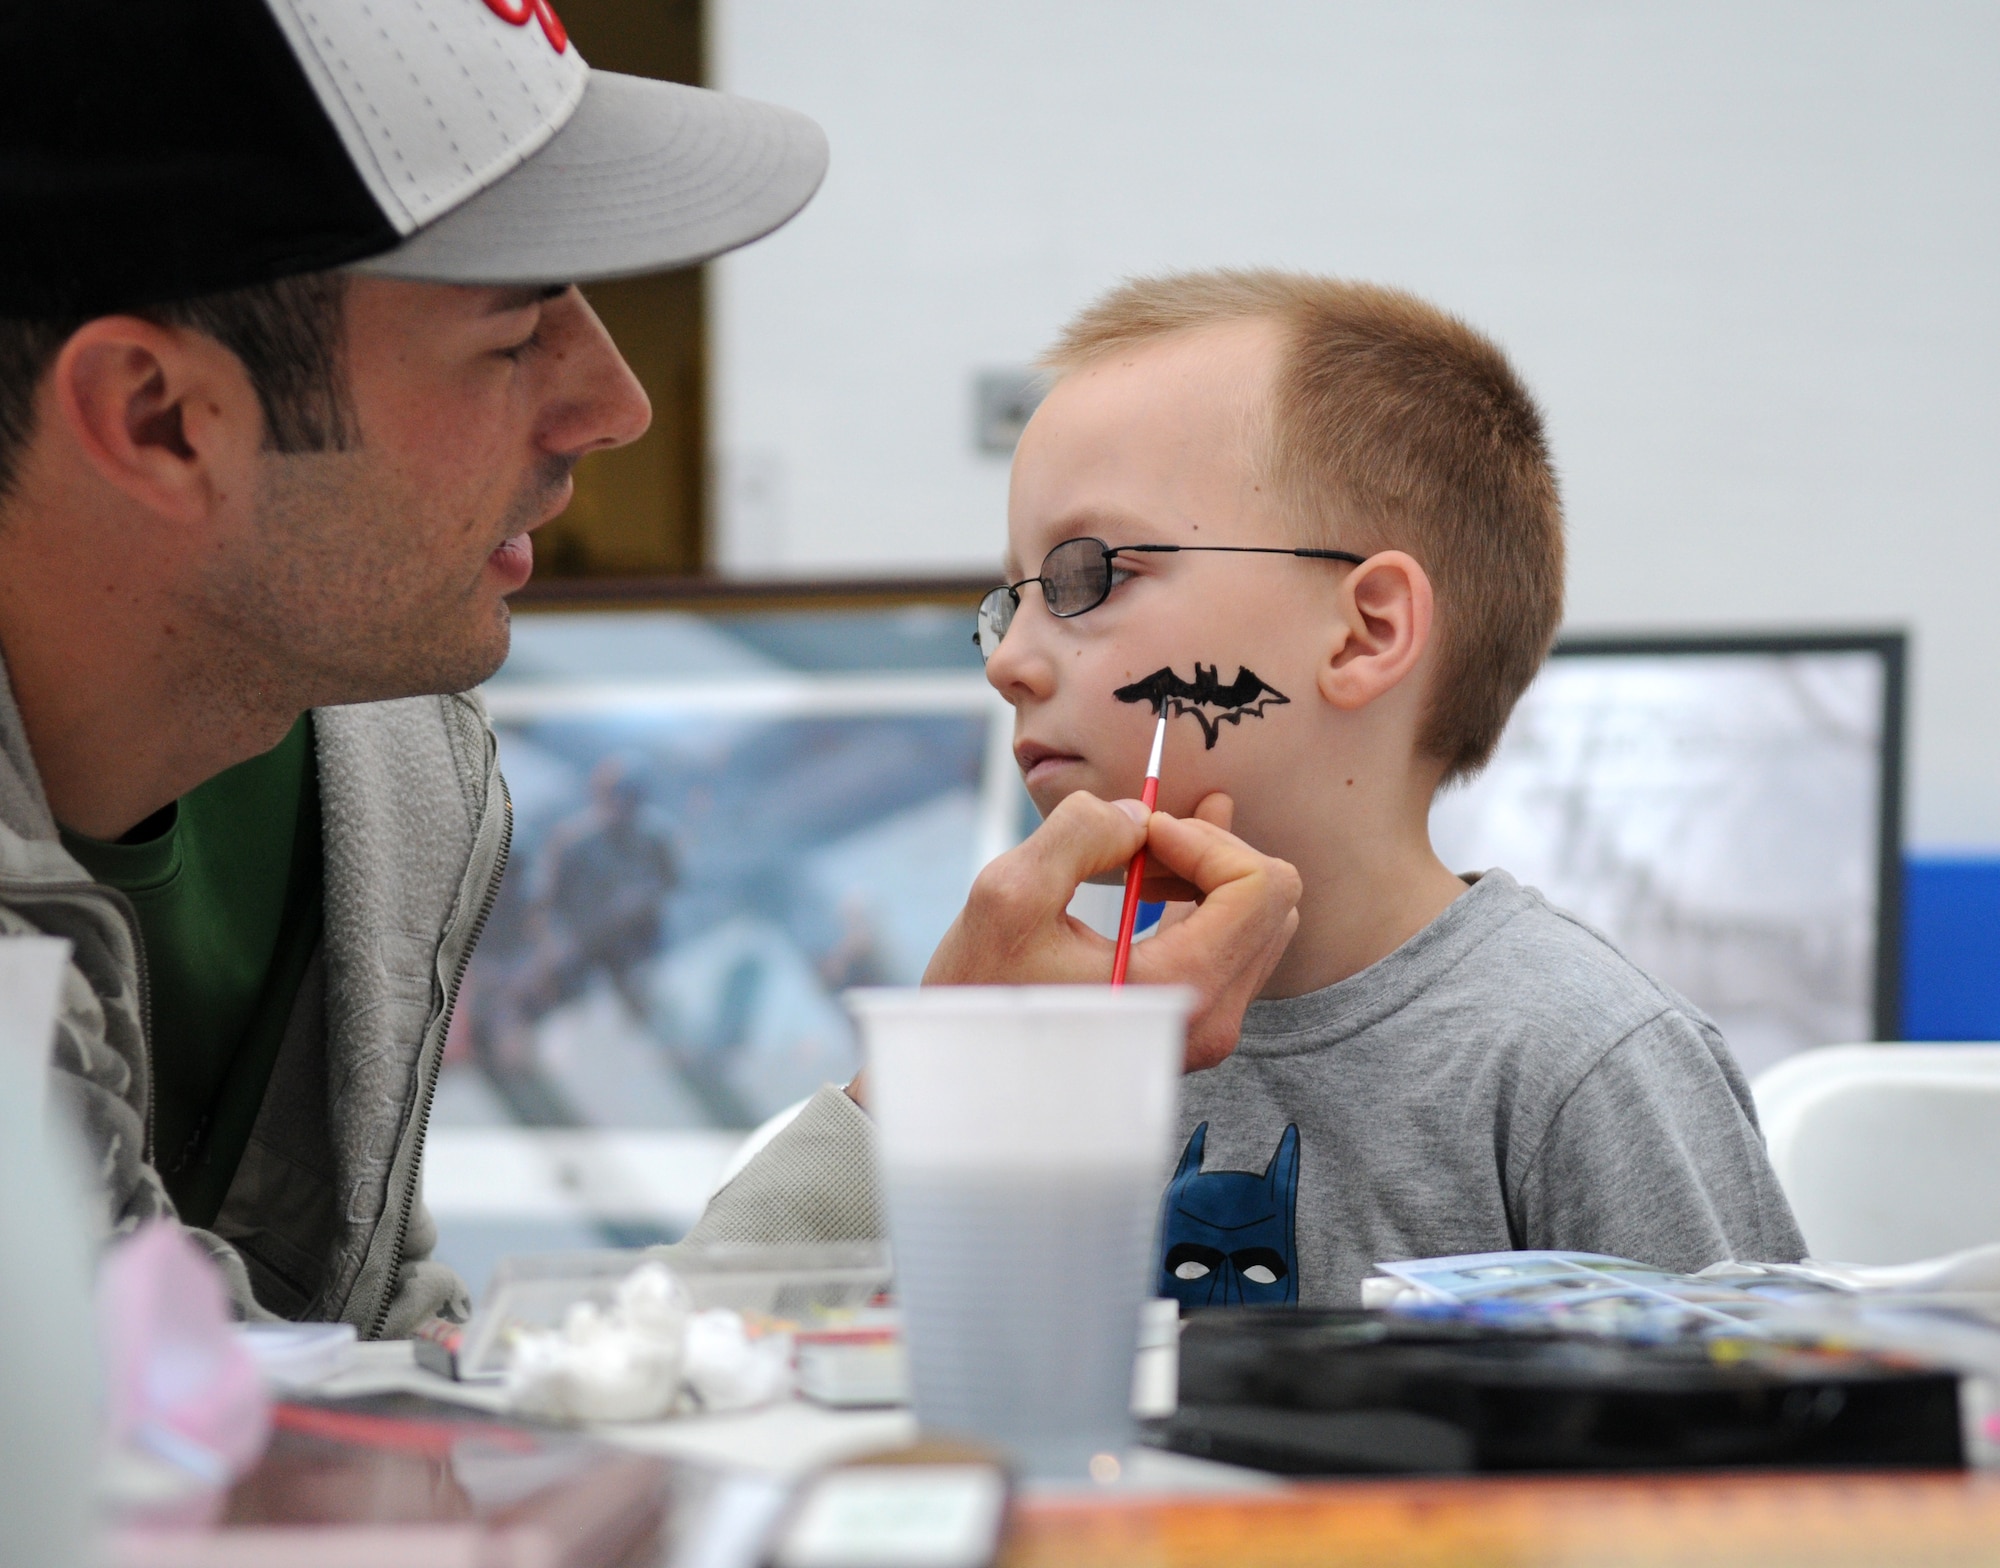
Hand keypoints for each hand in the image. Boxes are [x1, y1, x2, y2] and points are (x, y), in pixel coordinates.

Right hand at [919, 789, 1299, 1073]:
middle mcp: (1214, 1019)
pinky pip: (1233, 944)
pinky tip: (1162, 870)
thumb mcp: (1009, 895)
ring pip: (1258, 918)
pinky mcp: (1193, 1026)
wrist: (968, 1079)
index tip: (1141, 833)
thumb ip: (1082, 833)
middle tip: (1138, 839)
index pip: (1260, 885)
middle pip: (1272, 898)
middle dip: (1208, 850)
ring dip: (1204, 873)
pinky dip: (1201, 899)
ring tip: (1139, 855)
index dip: (1204, 837)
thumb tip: (1138, 815)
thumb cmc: (980, 998)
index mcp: (1185, 990)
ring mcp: (1209, 1029)